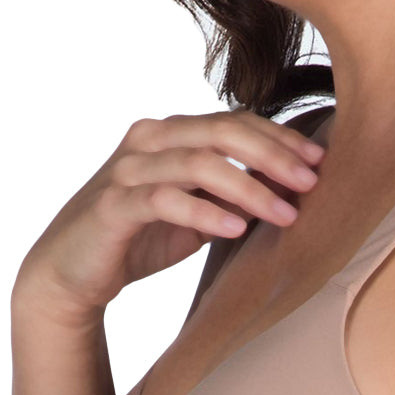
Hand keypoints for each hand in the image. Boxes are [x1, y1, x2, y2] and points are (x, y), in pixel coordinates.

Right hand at [13, 108, 325, 319]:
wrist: (74, 272)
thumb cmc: (141, 237)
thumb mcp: (199, 215)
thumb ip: (236, 196)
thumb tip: (293, 189)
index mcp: (171, 134)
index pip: (235, 122)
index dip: (280, 138)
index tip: (320, 161)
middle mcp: (149, 140)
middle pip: (222, 132)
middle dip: (274, 156)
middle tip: (312, 182)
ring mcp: (128, 169)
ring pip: (198, 163)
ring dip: (249, 188)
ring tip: (286, 215)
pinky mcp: (113, 205)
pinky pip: (165, 200)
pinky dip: (205, 214)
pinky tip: (237, 230)